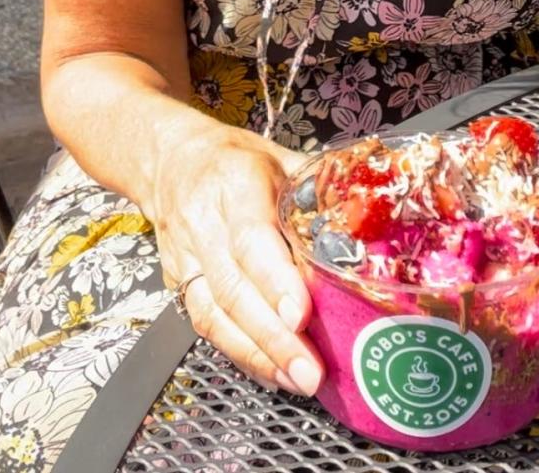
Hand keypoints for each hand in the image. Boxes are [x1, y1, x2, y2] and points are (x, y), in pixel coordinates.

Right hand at [151, 116, 322, 395]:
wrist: (171, 160)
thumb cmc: (236, 159)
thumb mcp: (281, 157)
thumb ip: (320, 190)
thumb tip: (368, 225)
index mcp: (235, 183)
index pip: (252, 237)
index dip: (275, 280)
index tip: (302, 315)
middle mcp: (203, 222)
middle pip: (233, 287)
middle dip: (272, 336)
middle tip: (310, 371)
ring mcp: (185, 256)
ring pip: (213, 313)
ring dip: (257, 354)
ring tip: (296, 380)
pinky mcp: (176, 283)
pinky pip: (204, 324)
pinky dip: (239, 353)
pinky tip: (270, 372)